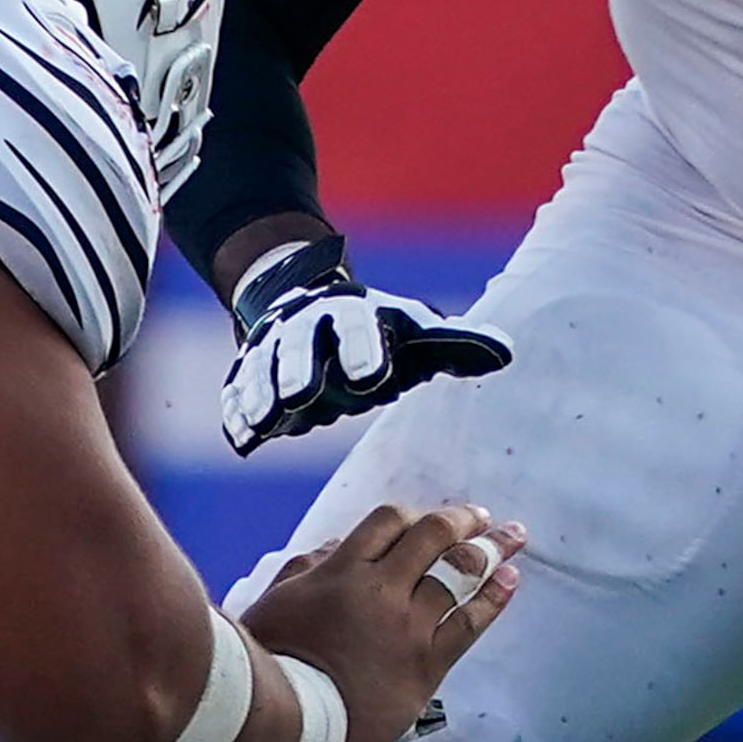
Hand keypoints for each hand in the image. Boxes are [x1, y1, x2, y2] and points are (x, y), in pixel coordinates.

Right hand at [223, 240, 511, 453]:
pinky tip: (243, 439)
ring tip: (268, 421)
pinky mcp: (247, 378)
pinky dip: (239, 414)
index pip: (356, 327)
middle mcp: (305, 330)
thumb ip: (454, 346)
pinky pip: (238, 395)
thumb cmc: (376, 333)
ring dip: (263, 395)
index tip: (371, 378)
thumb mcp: (413, 333)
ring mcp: (270, 353)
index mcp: (351, 315)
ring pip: (262, 371)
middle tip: (304, 396)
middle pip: (299, 347)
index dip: (362, 350)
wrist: (301, 303)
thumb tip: (504, 354)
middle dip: (300, 369)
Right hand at [239, 504, 522, 741]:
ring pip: (461, 573)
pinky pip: (470, 622)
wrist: (283, 721)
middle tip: (482, 516)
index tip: (428, 518)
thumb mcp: (276, 599)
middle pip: (434, 537)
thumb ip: (310, 566)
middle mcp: (381, 589)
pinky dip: (494, 597)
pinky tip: (510, 579)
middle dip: (463, 520)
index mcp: (341, 569)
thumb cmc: (268, 665)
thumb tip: (339, 545)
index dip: (414, 515)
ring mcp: (407, 626)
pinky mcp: (425, 665)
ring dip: (492, 550)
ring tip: (513, 537)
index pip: (389, 522)